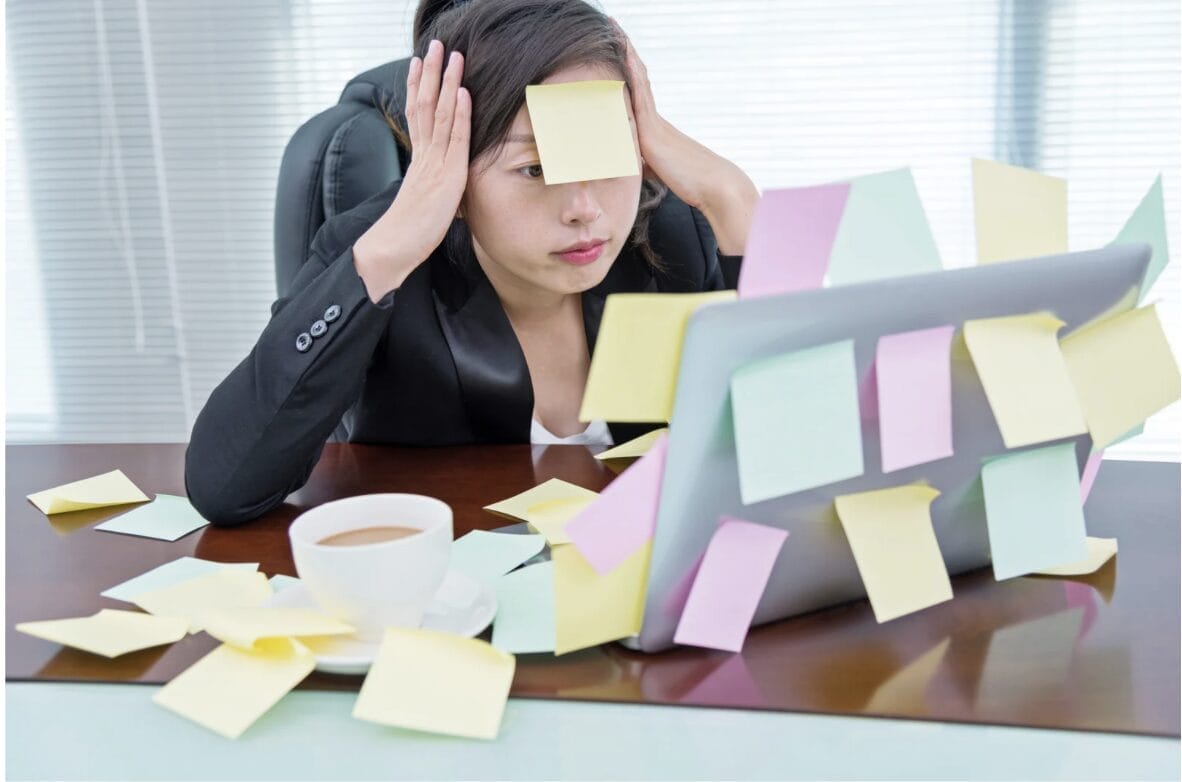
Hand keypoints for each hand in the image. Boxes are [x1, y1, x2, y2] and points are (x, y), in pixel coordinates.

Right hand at [354, 39, 470, 300]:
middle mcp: (425, 155)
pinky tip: (462, 92)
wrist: (395, 248)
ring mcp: (434, 163)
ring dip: (447, 82)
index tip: (418, 63)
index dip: (419, 86)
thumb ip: (433, 186)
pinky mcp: (447, 175)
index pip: (418, 114)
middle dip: (431, 72)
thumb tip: (444, 188)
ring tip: (451, 55)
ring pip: (438, 113)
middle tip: (434, 45)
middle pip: (425, 104)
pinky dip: (458, 113)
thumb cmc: (410, 233)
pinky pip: (453, 138)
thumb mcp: (426, 202)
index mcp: (419, 160)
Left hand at [613, 20, 758, 254]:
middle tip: (615, 27)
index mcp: (654, 128)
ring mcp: (654, 121)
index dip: (630, 70)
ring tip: (615, 29)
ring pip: (638, 80)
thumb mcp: (660, 171)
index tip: (621, 48)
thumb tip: (638, 165)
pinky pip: (639, 94)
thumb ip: (646, 164)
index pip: (638, 92)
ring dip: (627, 53)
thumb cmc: (690, 183)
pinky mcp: (652, 130)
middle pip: (638, 78)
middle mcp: (654, 118)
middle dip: (626, 53)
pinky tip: (625, 54)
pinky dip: (632, 73)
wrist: (714, 185)